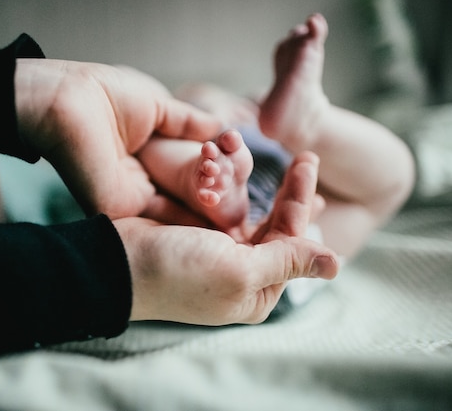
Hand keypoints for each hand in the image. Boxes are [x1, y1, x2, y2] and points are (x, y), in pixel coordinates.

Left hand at [14, 60, 221, 218]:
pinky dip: (192, 222)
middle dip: (216, 200)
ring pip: (177, 213)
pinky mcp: (121, 210)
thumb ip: (189, 124)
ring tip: (238, 215)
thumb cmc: (105, 94)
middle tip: (243, 206)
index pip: (187, 176)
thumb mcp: (159, 107)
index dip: (214, 178)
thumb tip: (222, 129)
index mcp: (145, 158)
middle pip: (185, 199)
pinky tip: (220, 223)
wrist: (70, 99)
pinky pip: (163, 220)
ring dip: (208, 212)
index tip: (238, 180)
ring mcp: (130, 199)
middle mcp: (138, 183)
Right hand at [115, 151, 338, 324]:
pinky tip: (255, 177)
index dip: (302, 204)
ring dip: (273, 194)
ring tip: (295, 166)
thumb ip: (287, 261)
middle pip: (279, 232)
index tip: (309, 166)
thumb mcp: (239, 270)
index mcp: (257, 293)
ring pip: (258, 222)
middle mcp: (244, 278)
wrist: (114, 265)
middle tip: (307, 158)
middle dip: (293, 196)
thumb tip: (336, 266)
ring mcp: (221, 259)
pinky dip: (243, 194)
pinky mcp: (200, 240)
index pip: (293, 244)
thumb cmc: (176, 272)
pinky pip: (232, 214)